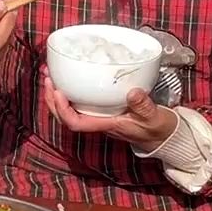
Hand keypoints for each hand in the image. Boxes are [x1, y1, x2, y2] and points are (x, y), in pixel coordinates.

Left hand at [42, 79, 178, 151]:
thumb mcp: (154, 117)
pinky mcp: (104, 111)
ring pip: (70, 110)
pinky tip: (70, 79)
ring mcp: (99, 117)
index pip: (76, 123)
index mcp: (106, 125)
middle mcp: (98, 122)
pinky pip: (80, 104)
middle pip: (65, 117)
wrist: (163, 136)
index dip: (63, 110)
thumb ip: (143, 106)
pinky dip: (71, 92)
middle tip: (48, 76)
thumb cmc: (157, 128)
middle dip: (52, 99)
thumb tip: (132, 92)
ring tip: (52, 74)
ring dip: (57, 94)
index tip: (58, 92)